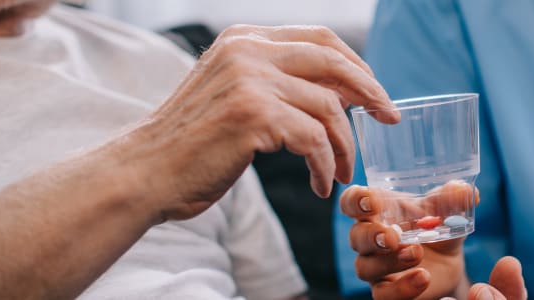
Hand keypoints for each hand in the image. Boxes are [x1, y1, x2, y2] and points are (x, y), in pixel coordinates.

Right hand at [114, 25, 397, 221]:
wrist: (145, 172)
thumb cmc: (194, 143)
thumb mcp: (237, 95)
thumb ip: (280, 83)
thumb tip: (344, 91)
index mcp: (245, 39)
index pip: (320, 38)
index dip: (355, 64)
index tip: (375, 92)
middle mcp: (247, 49)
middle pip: (333, 60)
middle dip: (370, 91)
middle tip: (388, 118)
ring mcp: (250, 79)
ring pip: (329, 106)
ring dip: (345, 145)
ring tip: (342, 172)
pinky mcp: (253, 115)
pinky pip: (314, 139)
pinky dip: (324, 166)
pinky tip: (319, 184)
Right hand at [341, 183, 522, 298]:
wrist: (448, 261)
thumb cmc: (435, 227)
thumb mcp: (447, 211)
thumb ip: (452, 200)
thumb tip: (464, 190)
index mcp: (378, 212)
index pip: (352, 202)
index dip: (356, 201)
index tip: (371, 202)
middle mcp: (370, 239)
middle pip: (356, 237)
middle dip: (371, 236)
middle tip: (393, 236)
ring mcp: (376, 267)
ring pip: (365, 267)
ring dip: (389, 261)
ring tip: (416, 253)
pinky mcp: (387, 291)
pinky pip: (383, 294)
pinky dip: (402, 287)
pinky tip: (422, 276)